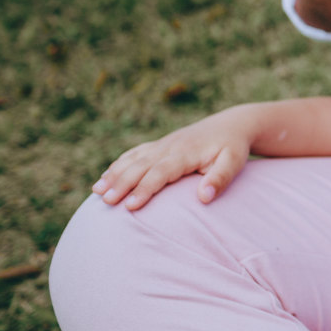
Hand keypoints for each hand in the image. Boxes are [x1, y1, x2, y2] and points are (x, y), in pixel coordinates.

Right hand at [91, 108, 255, 209]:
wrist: (231, 124)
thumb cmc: (233, 148)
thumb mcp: (234, 162)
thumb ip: (220, 179)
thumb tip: (204, 198)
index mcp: (186, 153)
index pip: (161, 172)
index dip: (145, 189)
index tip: (130, 207)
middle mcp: (170, 146)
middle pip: (141, 166)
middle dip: (122, 184)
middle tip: (106, 202)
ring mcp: (163, 144)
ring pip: (133, 159)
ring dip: (114, 174)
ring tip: (96, 192)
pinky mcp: (160, 144)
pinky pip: (135, 153)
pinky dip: (118, 164)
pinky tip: (105, 178)